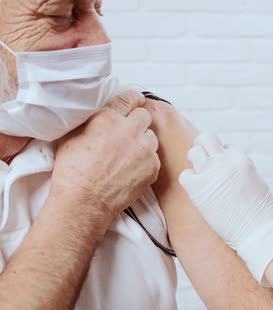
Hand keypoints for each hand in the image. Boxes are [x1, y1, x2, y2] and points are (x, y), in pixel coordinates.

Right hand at [52, 90, 159, 222]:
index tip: (135, 103)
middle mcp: (129, 130)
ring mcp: (144, 149)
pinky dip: (146, 162)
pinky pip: (154, 157)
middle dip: (138, 123)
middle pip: (144, 116)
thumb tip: (104, 111)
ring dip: (143, 143)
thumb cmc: (73, 171)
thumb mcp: (73, 134)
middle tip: (128, 135)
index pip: (130, 98)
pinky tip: (131, 170)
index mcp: (108, 118)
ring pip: (151, 137)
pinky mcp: (153, 166)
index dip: (133, 101)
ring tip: (128, 156)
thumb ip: (94, 118)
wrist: (84, 201)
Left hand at [179, 133, 272, 284]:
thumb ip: (244, 168)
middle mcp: (225, 162)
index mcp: (241, 159)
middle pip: (206, 138)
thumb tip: (233, 165)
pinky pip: (185, 175)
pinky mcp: (198, 189)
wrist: (257, 232)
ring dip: (196, 162)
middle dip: (204, 146)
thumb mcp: (257, 181)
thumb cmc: (261, 212)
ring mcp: (211, 174)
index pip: (225, 147)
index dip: (223, 157)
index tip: (223, 170)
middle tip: (204, 160)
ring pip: (194, 152)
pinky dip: (189, 180)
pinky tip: (196, 190)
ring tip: (202, 177)